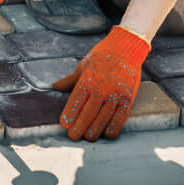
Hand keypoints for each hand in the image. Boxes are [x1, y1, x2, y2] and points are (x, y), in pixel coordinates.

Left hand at [52, 26, 149, 140]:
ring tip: (88, 137)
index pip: (76, 101)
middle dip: (80, 127)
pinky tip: (106, 133)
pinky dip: (113, 128)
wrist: (126, 48)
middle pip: (89, 113)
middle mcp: (102, 87)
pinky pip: (120, 118)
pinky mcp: (128, 98)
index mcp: (88, 79)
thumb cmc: (102, 56)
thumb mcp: (83, 65)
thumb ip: (70, 80)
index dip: (70, 115)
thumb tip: (55, 87)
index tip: (64, 125)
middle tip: (74, 136)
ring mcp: (116, 93)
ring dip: (95, 131)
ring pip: (104, 118)